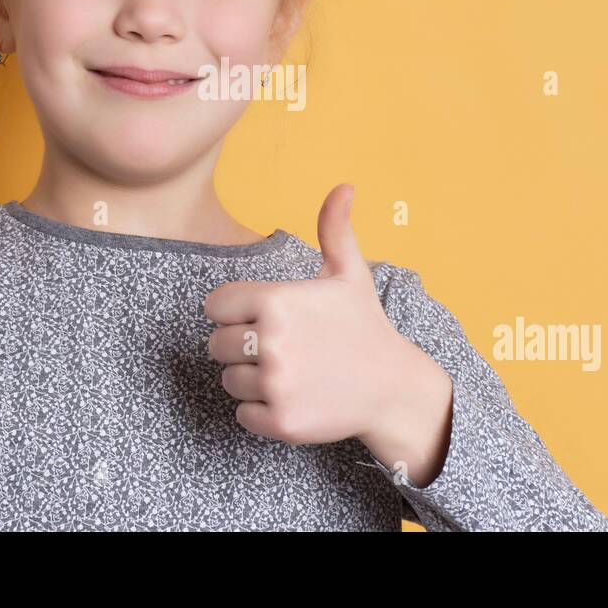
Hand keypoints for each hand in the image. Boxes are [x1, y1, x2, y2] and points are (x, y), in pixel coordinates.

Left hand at [204, 183, 415, 445]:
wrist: (392, 387)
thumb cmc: (364, 326)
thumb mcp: (349, 274)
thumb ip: (335, 229)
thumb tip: (345, 186)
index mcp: (277, 301)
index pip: (215, 306)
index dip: (236, 311)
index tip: (263, 317)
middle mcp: (271, 342)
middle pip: (216, 345)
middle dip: (242, 346)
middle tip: (281, 347)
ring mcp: (275, 384)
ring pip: (229, 380)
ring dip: (251, 379)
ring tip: (290, 371)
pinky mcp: (280, 421)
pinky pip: (242, 414)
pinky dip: (261, 411)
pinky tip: (293, 396)